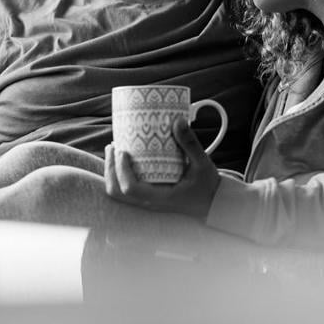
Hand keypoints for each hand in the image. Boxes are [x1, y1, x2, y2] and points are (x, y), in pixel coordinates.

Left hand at [104, 118, 219, 220]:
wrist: (213, 202)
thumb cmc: (207, 185)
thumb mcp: (202, 163)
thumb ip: (190, 143)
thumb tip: (178, 121)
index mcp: (161, 197)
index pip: (131, 189)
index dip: (122, 170)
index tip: (123, 151)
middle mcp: (149, 202)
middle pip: (116, 192)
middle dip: (110, 168)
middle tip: (113, 146)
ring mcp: (146, 201)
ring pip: (117, 193)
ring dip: (111, 171)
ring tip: (113, 149)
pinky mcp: (147, 197)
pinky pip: (124, 190)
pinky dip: (118, 174)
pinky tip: (122, 158)